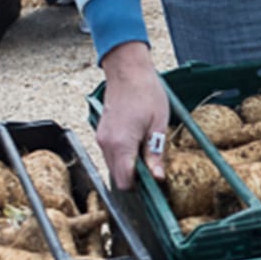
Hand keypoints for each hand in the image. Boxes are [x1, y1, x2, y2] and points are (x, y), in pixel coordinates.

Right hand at [95, 42, 169, 189]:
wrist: (127, 70)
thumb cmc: (146, 92)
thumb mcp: (158, 124)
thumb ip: (155, 154)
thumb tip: (157, 178)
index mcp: (121, 144)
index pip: (125, 182)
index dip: (140, 189)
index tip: (155, 183)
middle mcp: (106, 145)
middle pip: (118, 178)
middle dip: (135, 180)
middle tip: (154, 170)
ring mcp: (102, 139)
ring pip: (114, 167)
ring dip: (129, 167)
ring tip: (148, 154)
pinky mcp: (102, 134)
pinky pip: (111, 155)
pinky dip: (123, 157)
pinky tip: (138, 145)